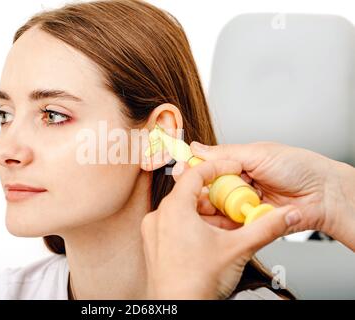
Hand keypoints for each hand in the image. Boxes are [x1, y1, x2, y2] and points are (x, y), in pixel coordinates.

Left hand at [141, 159, 301, 298]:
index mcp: (174, 209)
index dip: (217, 168)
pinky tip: (213, 240)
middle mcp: (159, 217)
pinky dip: (195, 227)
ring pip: (183, 212)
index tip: (231, 169)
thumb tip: (286, 215)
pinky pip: (175, 226)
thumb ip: (266, 227)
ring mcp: (154, 232)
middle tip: (235, 204)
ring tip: (229, 228)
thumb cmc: (196, 283)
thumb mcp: (238, 249)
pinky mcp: (155, 246)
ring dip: (208, 216)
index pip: (195, 173)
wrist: (179, 311)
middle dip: (216, 199)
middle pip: (190, 195)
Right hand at [190, 141, 354, 249]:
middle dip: (199, 191)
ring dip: (208, 207)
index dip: (195, 171)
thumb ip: (225, 153)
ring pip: (215, 207)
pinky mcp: (248, 223)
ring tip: (204, 206)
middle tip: (192, 193)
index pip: (209, 167)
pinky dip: (221, 222)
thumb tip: (196, 148)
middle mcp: (238, 184)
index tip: (182, 172)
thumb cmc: (299, 167)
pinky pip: (228, 224)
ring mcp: (242, 204)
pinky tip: (216, 219)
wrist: (324, 194)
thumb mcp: (258, 153)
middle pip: (208, 189)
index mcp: (239, 164)